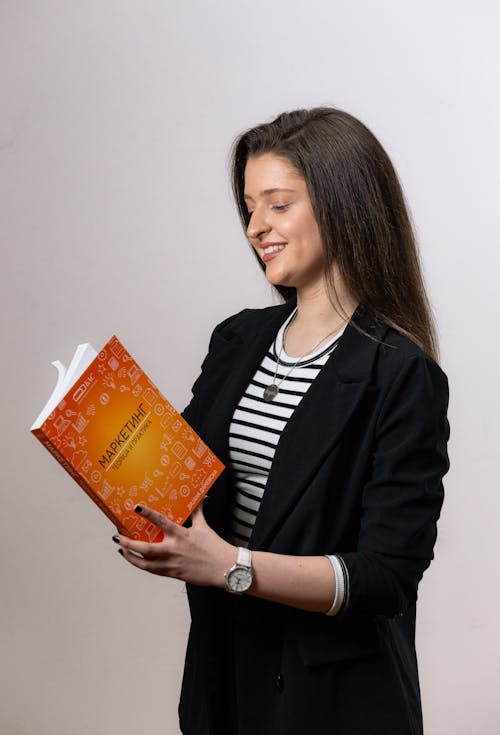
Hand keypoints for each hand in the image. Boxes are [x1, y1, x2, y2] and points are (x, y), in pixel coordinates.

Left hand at [114, 505, 235, 587]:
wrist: (224, 568)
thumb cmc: (215, 547)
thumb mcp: (204, 527)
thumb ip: (197, 513)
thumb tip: (199, 499)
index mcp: (181, 535)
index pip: (161, 522)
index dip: (148, 514)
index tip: (136, 507)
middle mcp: (173, 550)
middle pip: (145, 548)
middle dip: (129, 543)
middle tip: (118, 537)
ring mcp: (172, 564)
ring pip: (145, 563)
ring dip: (130, 557)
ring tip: (122, 550)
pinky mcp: (173, 574)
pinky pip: (153, 570)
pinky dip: (142, 565)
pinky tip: (136, 560)